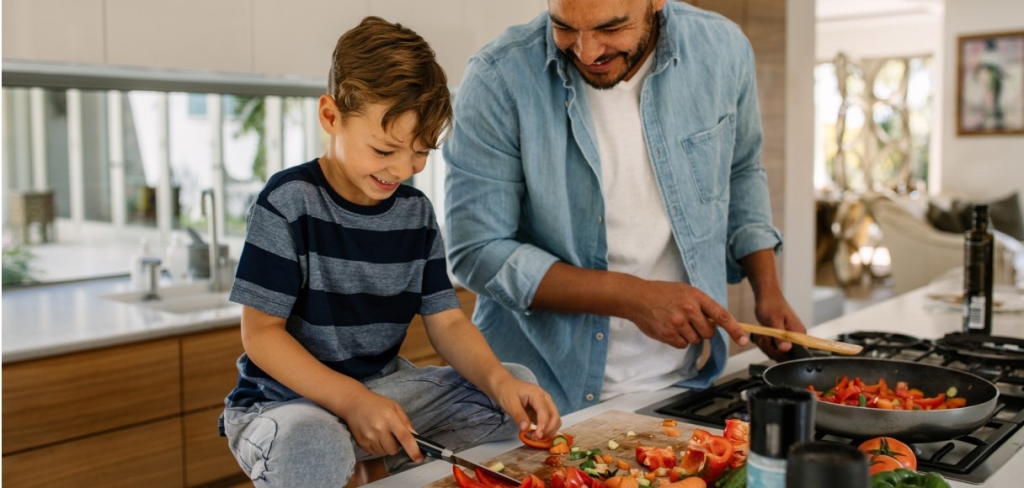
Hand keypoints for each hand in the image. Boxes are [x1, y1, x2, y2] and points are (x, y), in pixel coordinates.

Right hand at [338, 390, 422, 461]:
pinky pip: (374, 453)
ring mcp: (368, 437)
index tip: (419, 458)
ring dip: (386, 446)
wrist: (353, 403)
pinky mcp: (361, 442)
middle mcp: (379, 428)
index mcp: (390, 418)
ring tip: (381, 433)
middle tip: (392, 434)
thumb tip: (415, 436)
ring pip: (384, 452)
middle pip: (394, 449)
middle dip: (396, 445)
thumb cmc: (376, 404)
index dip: (413, 449)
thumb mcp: (394, 406)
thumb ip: (406, 421)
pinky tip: (374, 435)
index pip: (404, 437)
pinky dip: (377, 447)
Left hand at [491, 376, 561, 440]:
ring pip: (555, 420)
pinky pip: (549, 422)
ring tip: (532, 436)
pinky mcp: (543, 411)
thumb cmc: (507, 392)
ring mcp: (546, 404)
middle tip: (533, 438)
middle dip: (547, 430)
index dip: (543, 426)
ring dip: (547, 431)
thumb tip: (526, 428)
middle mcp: (545, 399)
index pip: (545, 412)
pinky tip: (534, 433)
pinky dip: (545, 430)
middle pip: (555, 417)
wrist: (505, 386)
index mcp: (537, 394)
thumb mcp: (510, 404)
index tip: (537, 437)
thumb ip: (518, 416)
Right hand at [627, 280, 748, 348]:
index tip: (744, 340)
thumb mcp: (685, 291)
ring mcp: (678, 323)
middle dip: (703, 330)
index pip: (722, 316)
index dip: (735, 329)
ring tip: (675, 322)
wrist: (637, 297)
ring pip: (695, 340)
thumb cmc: (662, 293)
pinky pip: (682, 345)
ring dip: (689, 335)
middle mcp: (689, 310)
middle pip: (709, 332)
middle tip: (690, 321)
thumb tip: (717, 323)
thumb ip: (702, 305)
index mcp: (696, 297)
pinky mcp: (668, 334)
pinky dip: (678, 340)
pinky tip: (669, 328)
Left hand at [752, 291, 805, 361]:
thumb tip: (786, 349)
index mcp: (799, 334)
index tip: (771, 344)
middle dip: (769, 347)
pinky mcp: (781, 339)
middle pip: (783, 356)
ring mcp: (788, 339)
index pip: (796, 355)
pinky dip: (764, 342)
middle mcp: (796, 338)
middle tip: (763, 335)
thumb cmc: (771, 304)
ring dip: (764, 344)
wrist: (766, 296)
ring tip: (762, 332)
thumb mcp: (773, 321)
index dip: (781, 354)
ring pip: (775, 352)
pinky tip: (762, 334)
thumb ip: (780, 336)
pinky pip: (771, 348)